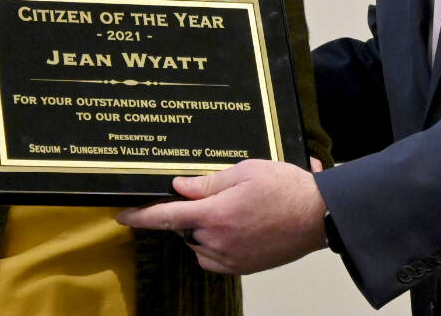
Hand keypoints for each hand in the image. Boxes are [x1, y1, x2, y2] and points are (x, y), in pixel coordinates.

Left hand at [116, 159, 326, 273]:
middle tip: (213, 196)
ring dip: (201, 229)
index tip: (122, 215)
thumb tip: (179, 188)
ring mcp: (232, 258)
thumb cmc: (286, 188)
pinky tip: (234, 228)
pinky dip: (213, 245)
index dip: (141, 216)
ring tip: (230, 210)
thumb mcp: (246, 171)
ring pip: (198, 244)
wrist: (318, 216)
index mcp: (216, 214)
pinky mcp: (244, 268)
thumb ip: (208, 182)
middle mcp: (219, 241)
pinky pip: (214, 259)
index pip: (166, 217)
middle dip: (188, 214)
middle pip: (184, 229)